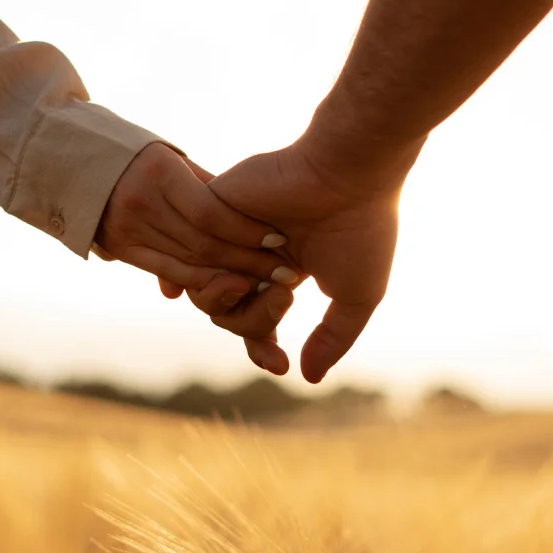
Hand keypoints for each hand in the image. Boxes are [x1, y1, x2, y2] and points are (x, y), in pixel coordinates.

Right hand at [95, 142, 299, 316]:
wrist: (75, 160)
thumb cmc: (139, 155)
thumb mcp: (173, 159)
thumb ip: (208, 187)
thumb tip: (250, 218)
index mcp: (159, 173)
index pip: (210, 212)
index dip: (246, 230)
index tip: (279, 238)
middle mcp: (140, 203)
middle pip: (203, 242)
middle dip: (248, 260)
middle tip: (285, 272)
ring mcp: (127, 229)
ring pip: (188, 261)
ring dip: (231, 276)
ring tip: (266, 283)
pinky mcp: (120, 249)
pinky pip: (168, 270)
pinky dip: (200, 281)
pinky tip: (229, 287)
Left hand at [208, 142, 400, 382]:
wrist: (350, 174)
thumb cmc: (361, 230)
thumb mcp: (356, 297)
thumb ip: (331, 338)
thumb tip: (306, 378)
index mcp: (284, 268)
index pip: (255, 320)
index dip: (261, 347)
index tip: (280, 364)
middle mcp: (253, 252)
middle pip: (227, 313)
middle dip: (255, 322)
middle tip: (286, 295)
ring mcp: (231, 232)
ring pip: (206, 293)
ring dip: (239, 302)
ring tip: (277, 283)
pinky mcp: (211, 208)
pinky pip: (192, 258)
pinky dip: (215, 273)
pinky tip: (243, 272)